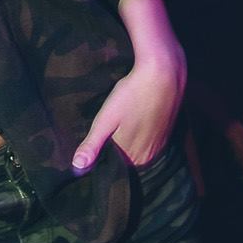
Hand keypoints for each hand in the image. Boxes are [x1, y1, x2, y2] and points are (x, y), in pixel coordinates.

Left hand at [71, 45, 186, 170]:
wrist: (164, 75)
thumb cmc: (132, 95)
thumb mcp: (106, 119)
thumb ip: (93, 144)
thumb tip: (77, 168)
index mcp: (133, 158)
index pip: (113, 168)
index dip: (101, 157)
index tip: (94, 144)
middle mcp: (149, 156)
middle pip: (125, 160)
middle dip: (113, 150)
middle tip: (106, 130)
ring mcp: (159, 145)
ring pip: (136, 150)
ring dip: (127, 142)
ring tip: (120, 124)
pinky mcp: (166, 133)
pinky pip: (147, 142)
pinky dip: (138, 135)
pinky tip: (133, 120)